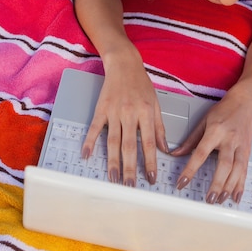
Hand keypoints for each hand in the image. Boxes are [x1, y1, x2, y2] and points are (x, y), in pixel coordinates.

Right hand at [81, 64, 167, 186]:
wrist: (124, 64)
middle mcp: (130, 114)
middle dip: (131, 168)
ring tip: (113, 179)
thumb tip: (165, 149)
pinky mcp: (101, 109)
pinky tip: (86, 155)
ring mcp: (114, 112)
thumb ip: (159, 128)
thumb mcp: (156, 104)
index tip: (152, 178)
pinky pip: (95, 128)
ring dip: (113, 161)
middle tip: (131, 186)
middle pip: (130, 146)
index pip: (150, 143)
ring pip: (113, 141)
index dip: (151, 162)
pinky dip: (89, 142)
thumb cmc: (142, 84)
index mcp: (146, 113)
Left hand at [173, 90, 251, 203]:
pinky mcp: (248, 151)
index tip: (182, 183)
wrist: (245, 102)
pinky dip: (241, 185)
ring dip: (229, 187)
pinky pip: (245, 171)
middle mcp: (229, 140)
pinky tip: (235, 196)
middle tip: (209, 198)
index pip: (200, 153)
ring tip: (220, 200)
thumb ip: (190, 140)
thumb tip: (176, 154)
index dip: (190, 170)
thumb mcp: (203, 121)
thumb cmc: (223, 110)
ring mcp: (241, 146)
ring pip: (237, 170)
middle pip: (224, 165)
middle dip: (217, 184)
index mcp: (215, 131)